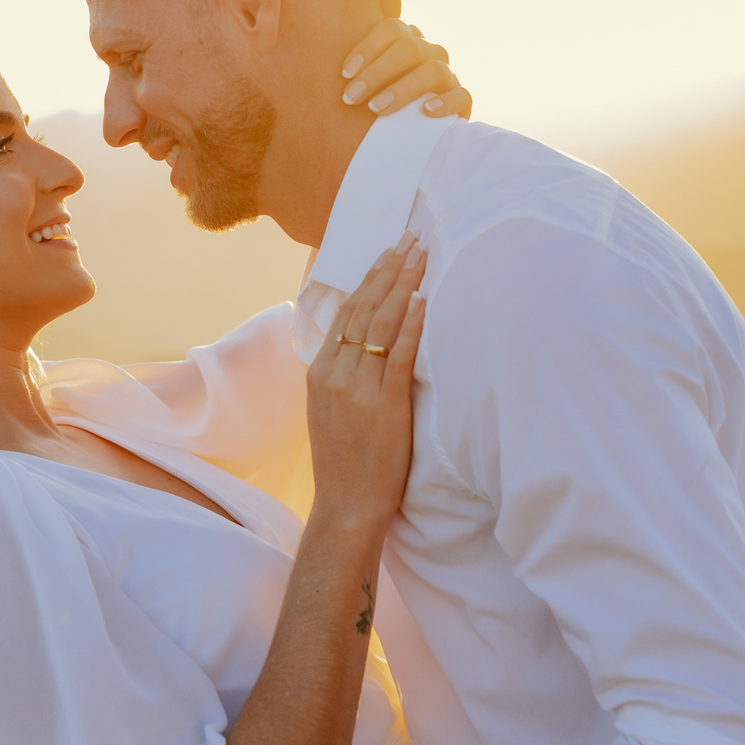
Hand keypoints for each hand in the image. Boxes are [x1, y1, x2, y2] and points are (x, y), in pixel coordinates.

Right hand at [305, 238, 426, 532]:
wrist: (346, 506)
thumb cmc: (346, 463)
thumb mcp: (333, 411)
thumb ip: (345, 376)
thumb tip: (365, 346)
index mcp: (320, 373)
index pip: (345, 313)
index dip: (368, 279)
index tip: (386, 253)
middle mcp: (334, 374)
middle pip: (363, 309)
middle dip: (388, 270)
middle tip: (410, 239)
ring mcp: (357, 388)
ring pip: (381, 324)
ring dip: (403, 285)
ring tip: (421, 256)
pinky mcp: (384, 405)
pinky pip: (400, 356)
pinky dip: (412, 325)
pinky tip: (423, 300)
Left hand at [340, 15, 471, 120]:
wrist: (404, 129)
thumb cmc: (382, 92)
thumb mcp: (372, 64)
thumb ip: (376, 31)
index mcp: (406, 39)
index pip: (391, 29)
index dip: (367, 48)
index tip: (345, 73)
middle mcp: (429, 52)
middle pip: (408, 49)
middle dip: (377, 73)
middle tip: (351, 97)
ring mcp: (447, 75)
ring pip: (433, 71)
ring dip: (403, 89)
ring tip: (376, 109)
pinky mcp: (461, 101)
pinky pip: (462, 96)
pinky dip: (445, 102)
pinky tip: (425, 112)